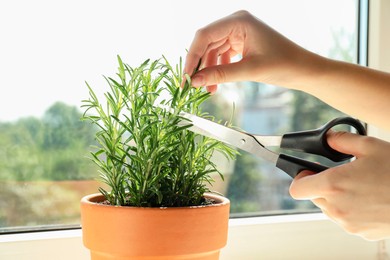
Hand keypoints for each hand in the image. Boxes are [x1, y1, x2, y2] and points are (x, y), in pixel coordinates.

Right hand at [184, 10, 317, 91]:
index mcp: (239, 21)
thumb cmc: (284, 65)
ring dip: (208, 70)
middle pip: (206, 43)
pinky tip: (216, 84)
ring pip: (212, 51)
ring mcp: (238, 32)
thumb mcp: (249, 70)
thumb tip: (195, 81)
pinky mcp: (240, 42)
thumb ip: (220, 74)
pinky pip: (221, 55)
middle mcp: (236, 23)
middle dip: (199, 65)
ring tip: (209, 89)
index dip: (192, 56)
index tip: (186, 77)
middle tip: (191, 85)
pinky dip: (217, 69)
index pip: (204, 35)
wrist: (303, 70)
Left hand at [289, 131, 389, 240]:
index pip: (297, 189)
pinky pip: (345, 219)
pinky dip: (350, 209)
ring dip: (335, 198)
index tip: (308, 171)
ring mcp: (348, 223)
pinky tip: (368, 199)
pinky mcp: (360, 232)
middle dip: (321, 185)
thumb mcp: (370, 146)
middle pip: (313, 197)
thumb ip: (341, 140)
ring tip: (358, 186)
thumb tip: (328, 139)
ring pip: (329, 209)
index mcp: (333, 185)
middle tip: (339, 175)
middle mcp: (337, 207)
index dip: (300, 178)